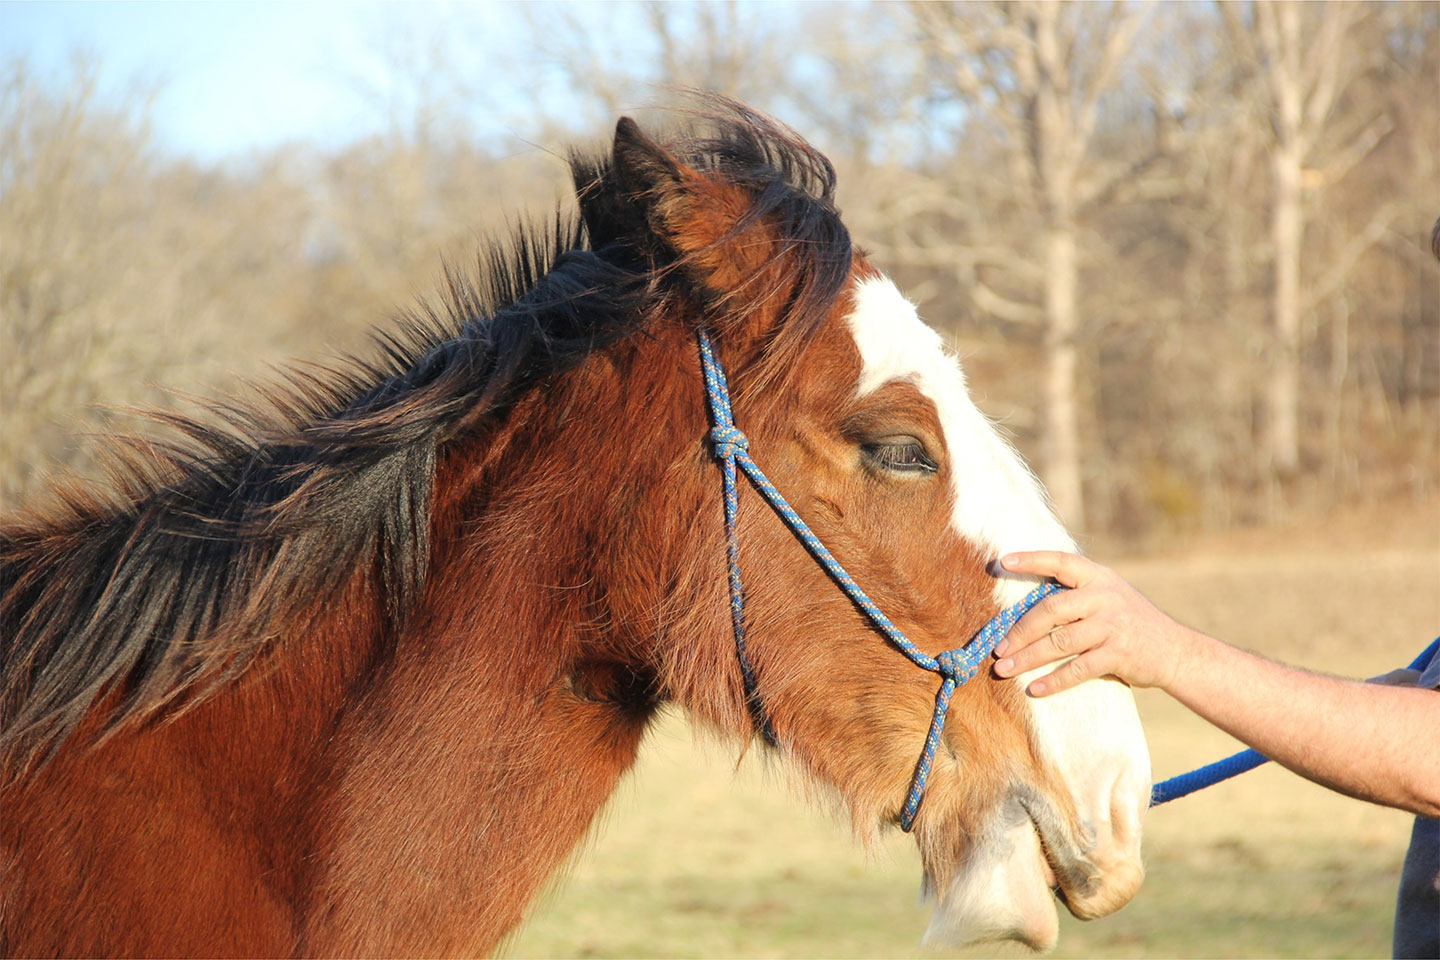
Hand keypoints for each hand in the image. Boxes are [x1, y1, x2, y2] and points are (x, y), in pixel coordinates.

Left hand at [991, 552, 1197, 696]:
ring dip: (1028, 658)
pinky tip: (1034, 689)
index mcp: (1099, 577)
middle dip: (1020, 630)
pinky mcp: (1118, 654)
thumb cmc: (1130, 623)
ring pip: (1059, 642)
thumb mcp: (1109, 598)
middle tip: (998, 648)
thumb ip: (1076, 597)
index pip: (1060, 561)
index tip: (1001, 562)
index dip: (1031, 560)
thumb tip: (1023, 613)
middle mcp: (1105, 597)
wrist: (1176, 651)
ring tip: (1004, 670)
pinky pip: (1077, 669)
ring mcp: (1112, 625)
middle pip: (1051, 610)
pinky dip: (1053, 681)